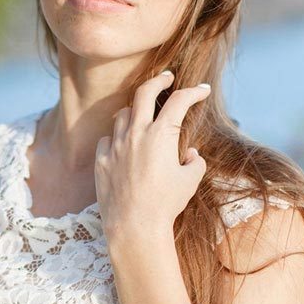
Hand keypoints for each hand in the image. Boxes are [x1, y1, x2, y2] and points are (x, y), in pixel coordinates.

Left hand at [96, 69, 211, 243]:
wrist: (134, 226)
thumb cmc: (166, 204)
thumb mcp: (190, 181)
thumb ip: (194, 161)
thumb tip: (190, 153)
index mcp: (161, 135)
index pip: (180, 101)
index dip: (194, 91)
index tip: (202, 90)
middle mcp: (136, 134)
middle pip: (144, 92)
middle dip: (158, 81)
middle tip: (167, 77)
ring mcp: (115, 145)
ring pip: (123, 114)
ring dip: (136, 111)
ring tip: (143, 115)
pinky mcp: (101, 160)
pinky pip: (108, 139)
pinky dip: (118, 137)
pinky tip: (125, 146)